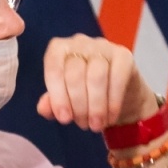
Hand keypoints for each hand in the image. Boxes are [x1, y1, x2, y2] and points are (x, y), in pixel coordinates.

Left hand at [37, 35, 158, 132]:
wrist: (119, 98)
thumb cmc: (85, 96)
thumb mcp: (65, 103)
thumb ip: (51, 105)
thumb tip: (43, 108)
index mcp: (59, 49)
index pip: (54, 67)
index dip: (58, 96)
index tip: (64, 119)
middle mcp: (80, 42)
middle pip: (75, 74)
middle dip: (79, 105)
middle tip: (84, 125)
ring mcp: (103, 46)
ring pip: (97, 76)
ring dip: (96, 106)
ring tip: (96, 124)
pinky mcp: (124, 55)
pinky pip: (118, 77)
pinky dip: (113, 101)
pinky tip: (111, 116)